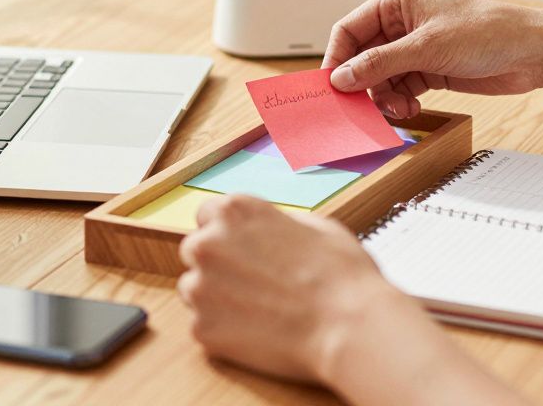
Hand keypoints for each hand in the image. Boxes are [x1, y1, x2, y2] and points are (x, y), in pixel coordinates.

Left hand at [177, 194, 415, 383]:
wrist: (348, 327)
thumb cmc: (341, 275)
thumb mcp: (315, 225)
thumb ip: (275, 222)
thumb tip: (265, 230)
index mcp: (234, 211)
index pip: (207, 215)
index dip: (228, 233)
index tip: (242, 249)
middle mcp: (208, 243)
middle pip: (196, 251)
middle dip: (218, 264)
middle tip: (252, 283)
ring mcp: (200, 288)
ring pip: (194, 289)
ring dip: (217, 297)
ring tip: (259, 310)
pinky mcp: (202, 328)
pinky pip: (204, 326)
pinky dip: (225, 331)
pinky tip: (258, 332)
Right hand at [324, 0, 542, 117]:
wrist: (531, 52)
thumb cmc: (487, 32)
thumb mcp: (426, 48)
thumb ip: (379, 64)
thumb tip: (341, 78)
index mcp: (396, 2)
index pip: (349, 30)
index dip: (337, 58)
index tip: (332, 87)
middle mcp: (402, 24)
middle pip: (362, 58)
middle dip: (363, 83)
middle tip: (364, 107)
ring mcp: (415, 48)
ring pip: (380, 77)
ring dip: (384, 97)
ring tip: (398, 109)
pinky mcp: (429, 70)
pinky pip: (400, 88)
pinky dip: (400, 101)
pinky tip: (410, 109)